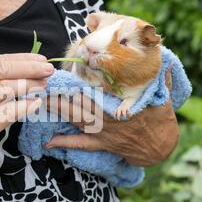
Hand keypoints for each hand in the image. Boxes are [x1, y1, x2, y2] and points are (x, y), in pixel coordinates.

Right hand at [0, 53, 53, 181]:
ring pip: (6, 89)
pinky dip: (25, 107)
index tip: (41, 60)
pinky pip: (8, 113)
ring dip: (29, 85)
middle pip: (2, 70)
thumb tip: (24, 70)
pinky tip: (36, 104)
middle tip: (49, 70)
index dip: (22, 59)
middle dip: (29, 68)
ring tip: (44, 84)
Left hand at [46, 69, 178, 166]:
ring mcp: (103, 132)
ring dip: (57, 112)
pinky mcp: (101, 144)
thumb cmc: (159, 117)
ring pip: (76, 120)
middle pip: (78, 104)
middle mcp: (107, 117)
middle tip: (39, 87)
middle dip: (58, 96)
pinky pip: (81, 144)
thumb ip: (161, 75)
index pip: (94, 91)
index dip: (75, 84)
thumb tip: (163, 55)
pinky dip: (65, 143)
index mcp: (119, 103)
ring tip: (38, 104)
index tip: (60, 75)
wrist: (160, 147)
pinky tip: (48, 142)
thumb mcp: (162, 94)